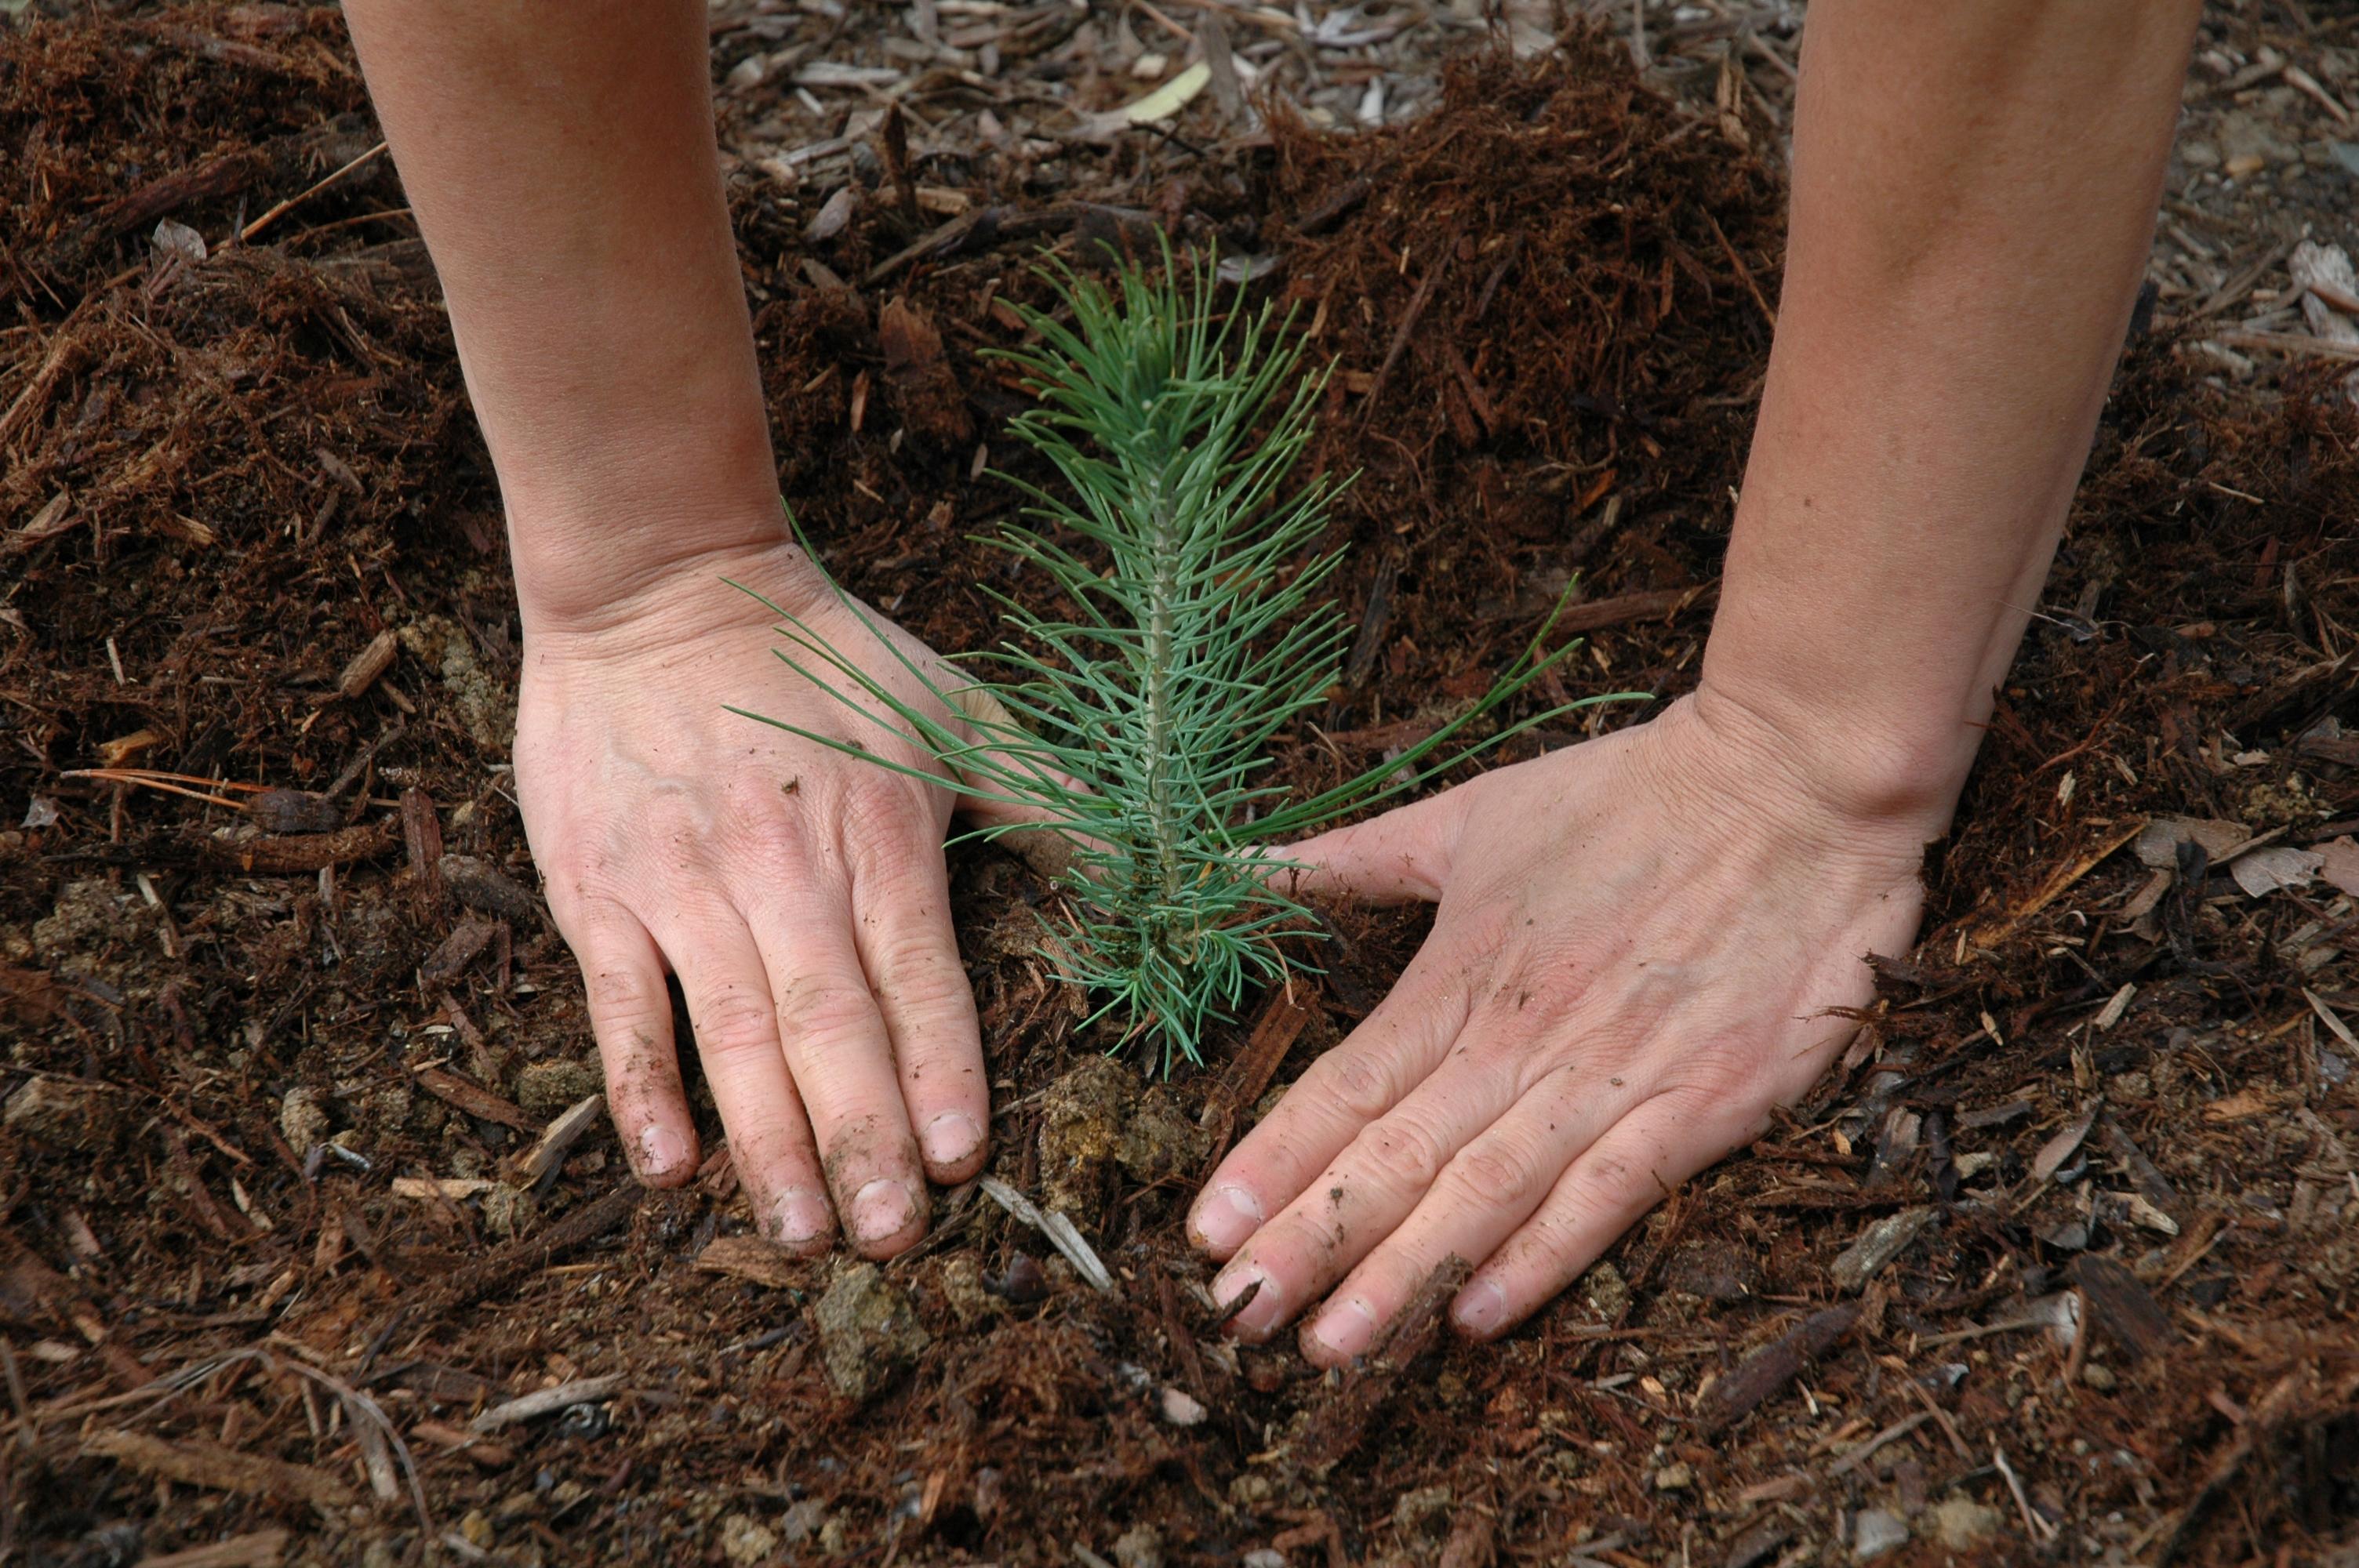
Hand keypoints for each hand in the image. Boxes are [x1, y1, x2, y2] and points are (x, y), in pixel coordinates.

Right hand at [514, 538, 997, 1257]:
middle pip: (828, 1021)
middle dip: (862, 1137)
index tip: (963, 1160)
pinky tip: (670, 1166)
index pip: (918, 973)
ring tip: (801, 1232)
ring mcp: (683, 882)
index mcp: (879, 830)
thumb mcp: (954, 707)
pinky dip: (641, 1086)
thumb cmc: (822, 653)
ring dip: (767, 1139)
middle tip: (891, 1239)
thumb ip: (1049, 799)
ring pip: (730, 1032)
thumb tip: (1155, 873)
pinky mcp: (600, 888)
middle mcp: (782, 865)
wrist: (657, 582)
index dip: (940, 1068)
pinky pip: (619, 1003)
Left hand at [1188, 690, 1941, 1357]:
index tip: (1204, 1232)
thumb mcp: (1473, 813)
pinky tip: (1475, 1318)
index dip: (1272, 1164)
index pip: (1346, 1086)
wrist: (1795, 782)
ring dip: (1402, 1275)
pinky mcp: (1703, 1104)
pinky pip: (1608, 1198)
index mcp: (1461, 971)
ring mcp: (1612, 1076)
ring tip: (1331, 1346)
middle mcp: (1522, 1037)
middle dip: (1311, 1242)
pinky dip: (1540, 1260)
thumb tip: (1241, 866)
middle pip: (1396, 1158)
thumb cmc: (1629, 795)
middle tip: (1237, 1317)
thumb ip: (1355, 857)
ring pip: (1485, 1193)